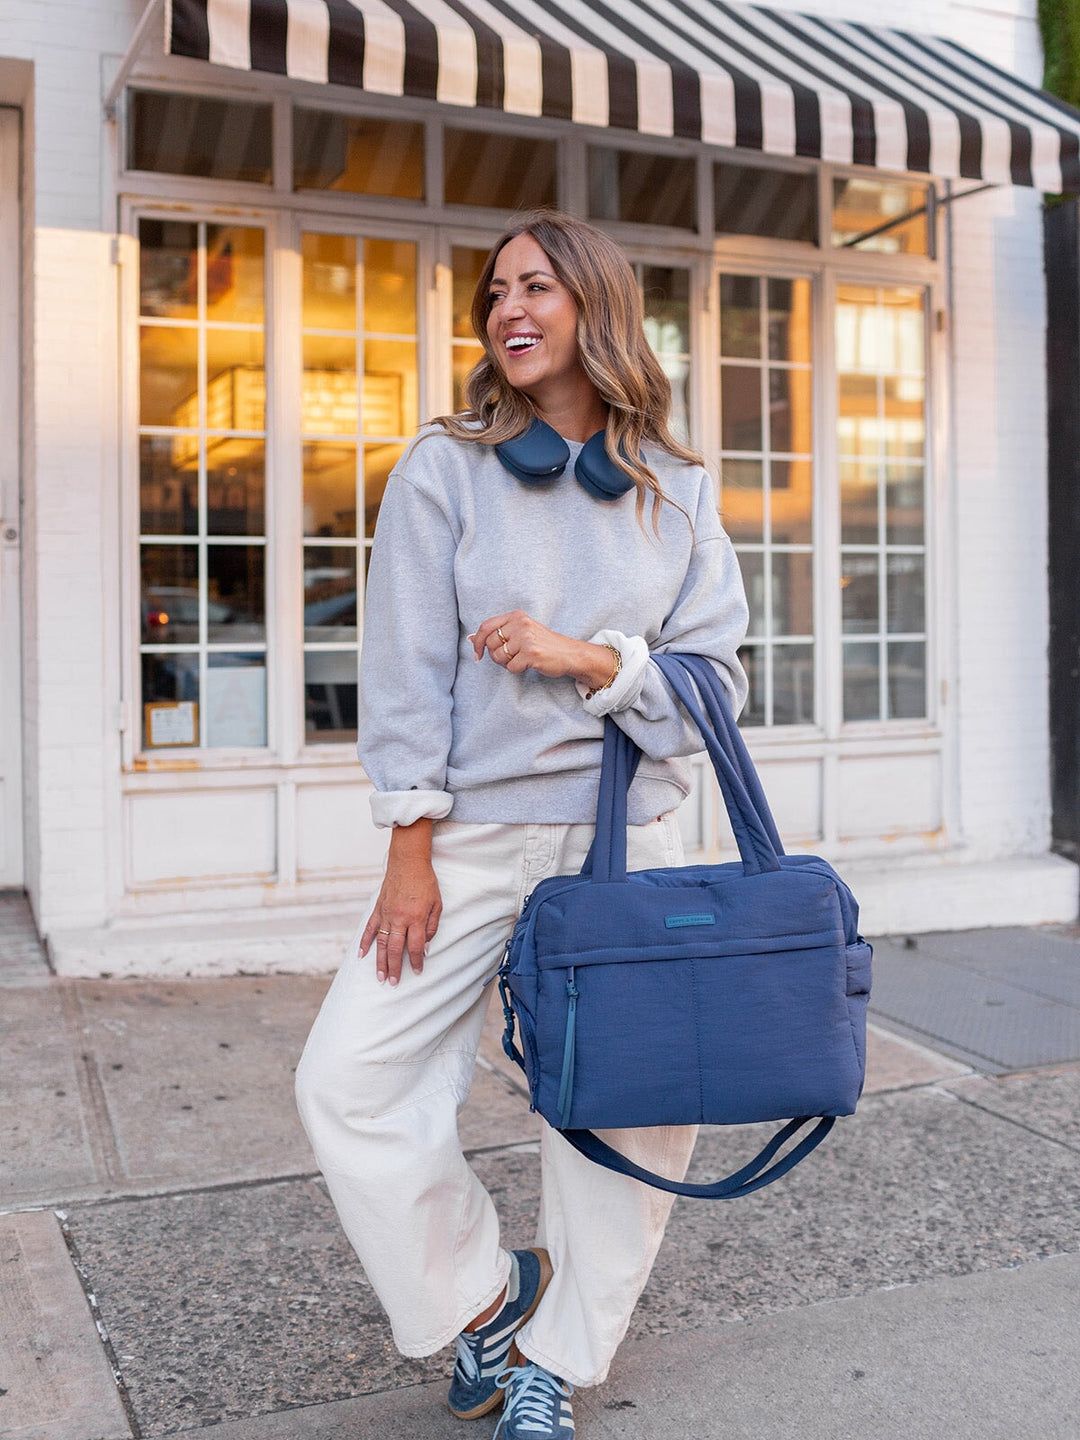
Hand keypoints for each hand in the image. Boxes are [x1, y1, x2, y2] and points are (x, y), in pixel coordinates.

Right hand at [360, 822, 441, 985]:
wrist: (408, 861)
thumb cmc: (425, 882)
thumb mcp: (437, 903)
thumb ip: (432, 926)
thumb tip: (426, 946)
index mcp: (416, 918)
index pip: (416, 946)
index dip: (417, 961)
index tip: (417, 972)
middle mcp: (399, 918)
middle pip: (395, 949)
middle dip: (394, 968)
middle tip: (393, 982)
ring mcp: (386, 913)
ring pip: (381, 943)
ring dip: (380, 961)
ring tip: (379, 976)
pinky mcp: (378, 908)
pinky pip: (370, 928)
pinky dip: (365, 942)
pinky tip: (361, 955)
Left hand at [470, 610, 614, 688]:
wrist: (569, 653)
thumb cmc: (543, 644)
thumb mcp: (521, 631)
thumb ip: (498, 632)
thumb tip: (471, 639)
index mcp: (517, 616)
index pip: (486, 627)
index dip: (477, 642)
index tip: (477, 654)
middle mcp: (521, 625)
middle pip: (490, 644)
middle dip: (495, 655)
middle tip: (509, 657)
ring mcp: (526, 639)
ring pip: (499, 657)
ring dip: (506, 663)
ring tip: (520, 660)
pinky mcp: (531, 654)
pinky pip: (511, 667)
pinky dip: (517, 670)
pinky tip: (528, 665)